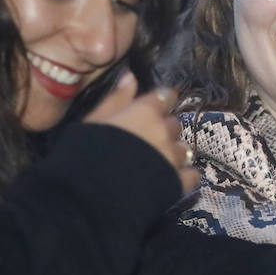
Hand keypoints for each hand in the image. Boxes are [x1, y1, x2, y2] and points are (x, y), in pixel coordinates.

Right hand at [85, 71, 199, 191]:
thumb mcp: (93, 121)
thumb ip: (116, 99)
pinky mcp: (178, 183)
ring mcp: (173, 158)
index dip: (162, 101)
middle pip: (174, 124)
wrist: (88, 197)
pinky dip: (184, 175)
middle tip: (147, 141)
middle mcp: (164, 131)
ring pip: (184, 148)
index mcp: (144, 112)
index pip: (166, 96)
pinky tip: (172, 178)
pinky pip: (192, 175)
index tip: (157, 106)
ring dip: (173, 152)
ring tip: (158, 162)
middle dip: (164, 130)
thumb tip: (131, 77)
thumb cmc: (83, 154)